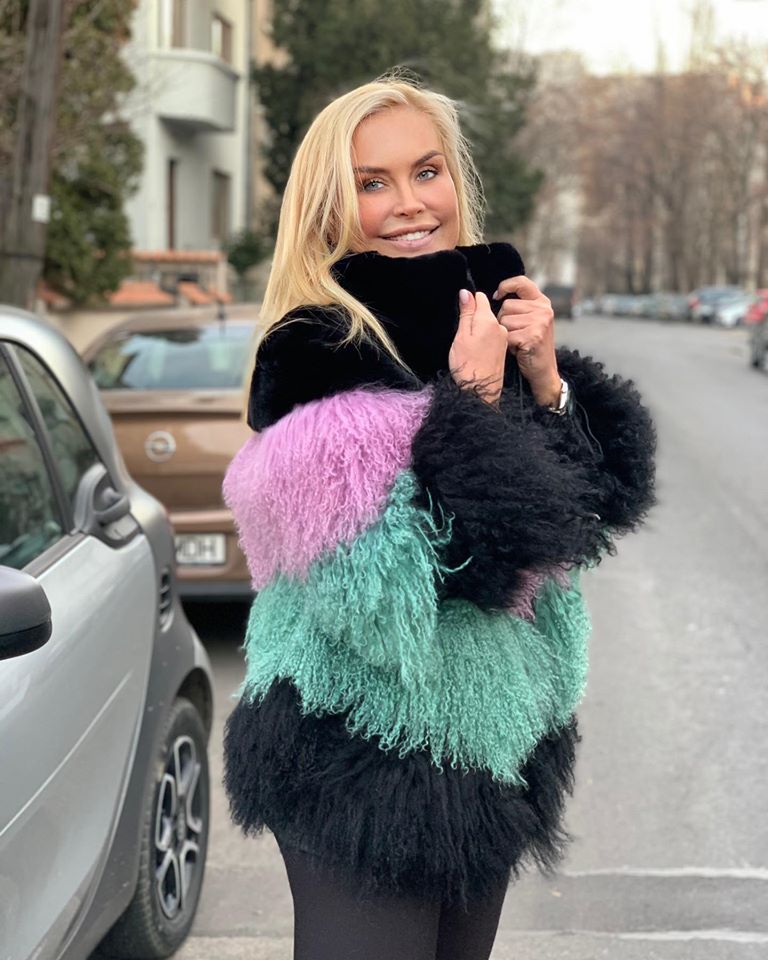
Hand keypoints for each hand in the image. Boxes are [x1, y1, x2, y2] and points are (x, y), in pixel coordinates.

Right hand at [449, 289, 507, 405]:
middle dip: (473, 317)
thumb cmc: (468, 365)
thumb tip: (466, 293)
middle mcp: (499, 327)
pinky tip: (476, 351)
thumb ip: (465, 313)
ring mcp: (502, 339)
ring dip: (477, 329)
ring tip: (468, 345)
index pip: (480, 298)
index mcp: (488, 320)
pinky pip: (492, 336)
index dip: (469, 302)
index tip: (461, 313)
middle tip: (463, 334)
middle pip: (485, 312)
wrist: (480, 391)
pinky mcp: (502, 349)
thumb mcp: (461, 336)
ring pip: (488, 325)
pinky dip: (483, 339)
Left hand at [494, 276, 560, 405]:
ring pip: (504, 321)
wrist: (543, 372)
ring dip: (505, 334)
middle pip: (506, 306)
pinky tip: (518, 350)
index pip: (522, 282)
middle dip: (503, 321)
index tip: (497, 295)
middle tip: (516, 334)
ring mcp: (539, 322)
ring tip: (517, 342)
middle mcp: (543, 309)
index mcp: (542, 302)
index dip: (506, 286)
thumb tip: (494, 295)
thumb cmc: (531, 347)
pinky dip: (507, 345)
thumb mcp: (530, 321)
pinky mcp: (533, 335)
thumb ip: (520, 307)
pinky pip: (506, 335)